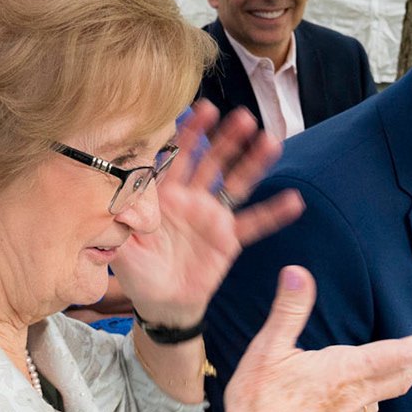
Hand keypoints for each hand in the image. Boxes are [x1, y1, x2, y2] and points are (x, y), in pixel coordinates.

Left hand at [108, 101, 303, 327]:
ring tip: (270, 142)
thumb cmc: (138, 271)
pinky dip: (273, 213)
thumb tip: (118, 202)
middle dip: (226, 139)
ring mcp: (212, 216)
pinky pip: (253, 223)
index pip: (177, 157)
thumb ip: (119, 223)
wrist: (160, 302)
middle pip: (211, 162)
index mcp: (163, 194)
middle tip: (243, 117)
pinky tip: (293, 201)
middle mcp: (190, 198)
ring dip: (253, 163)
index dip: (189, 133)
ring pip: (236, 183)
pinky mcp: (228, 238)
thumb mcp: (122, 248)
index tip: (203, 109)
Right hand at [217, 266, 411, 411]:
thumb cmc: (259, 407)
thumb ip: (288, 311)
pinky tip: (353, 398)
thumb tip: (297, 273)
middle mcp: (355, 397)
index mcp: (346, 371)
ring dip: (396, 379)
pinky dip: (367, 400)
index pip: (400, 353)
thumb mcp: (267, 351)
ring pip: (383, 397)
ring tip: (395, 366)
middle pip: (402, 377)